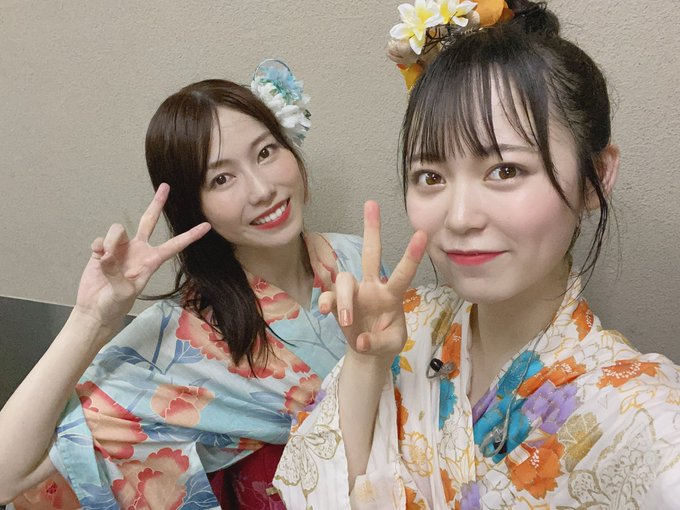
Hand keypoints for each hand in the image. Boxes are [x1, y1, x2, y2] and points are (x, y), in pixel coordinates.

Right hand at [74, 183, 209, 331]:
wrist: (95, 309)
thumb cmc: (115, 304)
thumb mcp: (122, 293)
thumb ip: (116, 273)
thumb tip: (107, 254)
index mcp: (151, 261)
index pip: (174, 245)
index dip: (190, 235)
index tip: (207, 226)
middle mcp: (139, 250)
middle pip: (149, 220)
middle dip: (157, 203)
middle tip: (166, 186)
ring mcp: (121, 248)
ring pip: (118, 229)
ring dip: (111, 241)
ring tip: (105, 260)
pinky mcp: (103, 250)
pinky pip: (101, 240)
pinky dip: (98, 248)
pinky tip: (96, 258)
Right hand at [319, 201, 426, 359]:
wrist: (368, 351)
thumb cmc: (386, 340)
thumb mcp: (391, 345)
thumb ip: (378, 342)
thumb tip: (361, 339)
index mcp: (392, 294)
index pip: (403, 273)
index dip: (411, 255)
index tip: (422, 233)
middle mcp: (372, 286)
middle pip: (371, 252)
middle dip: (372, 228)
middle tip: (372, 203)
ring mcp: (354, 292)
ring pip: (344, 279)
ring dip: (344, 300)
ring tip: (346, 321)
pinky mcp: (336, 301)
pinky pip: (327, 295)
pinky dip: (327, 303)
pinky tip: (327, 313)